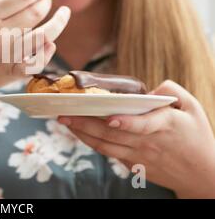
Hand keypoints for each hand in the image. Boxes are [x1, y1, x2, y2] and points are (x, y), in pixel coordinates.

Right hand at [0, 0, 70, 94]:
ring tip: (64, 13)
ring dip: (59, 22)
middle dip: (47, 3)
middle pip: (35, 12)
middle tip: (48, 0)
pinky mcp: (14, 72)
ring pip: (44, 35)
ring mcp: (8, 54)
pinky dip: (47, 51)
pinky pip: (39, 61)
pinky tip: (51, 43)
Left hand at [58, 80, 214, 197]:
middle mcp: (148, 142)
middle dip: (86, 123)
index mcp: (165, 125)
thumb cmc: (197, 137)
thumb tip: (148, 90)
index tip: (110, 118)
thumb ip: (171, 91)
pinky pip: (108, 152)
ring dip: (82, 133)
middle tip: (65, 113)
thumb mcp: (193, 107)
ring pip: (105, 145)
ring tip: (65, 121)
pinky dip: (91, 142)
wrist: (201, 175)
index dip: (127, 122)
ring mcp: (138, 155)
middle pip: (113, 133)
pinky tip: (79, 132)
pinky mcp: (133, 164)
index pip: (144, 125)